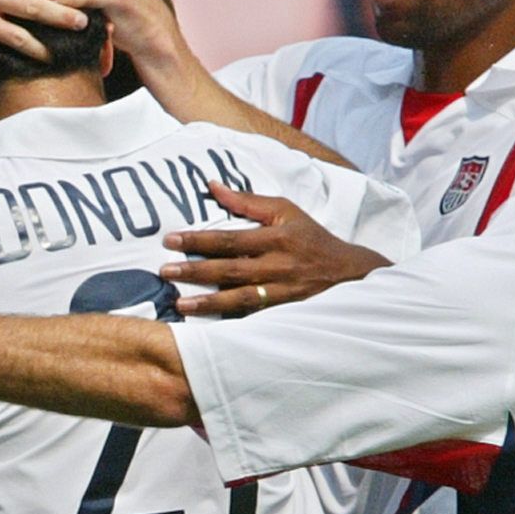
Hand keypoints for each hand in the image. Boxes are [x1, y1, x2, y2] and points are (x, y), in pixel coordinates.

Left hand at [159, 182, 389, 316]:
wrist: (349, 273)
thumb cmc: (312, 238)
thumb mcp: (286, 211)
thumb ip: (248, 202)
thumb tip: (212, 187)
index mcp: (277, 237)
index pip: (231, 239)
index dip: (199, 240)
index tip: (170, 240)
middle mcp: (279, 266)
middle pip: (231, 269)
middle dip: (196, 271)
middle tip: (165, 271)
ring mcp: (282, 293)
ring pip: (242, 298)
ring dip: (209, 302)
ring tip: (180, 304)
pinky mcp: (285, 313)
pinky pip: (255, 318)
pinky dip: (231, 321)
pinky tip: (209, 326)